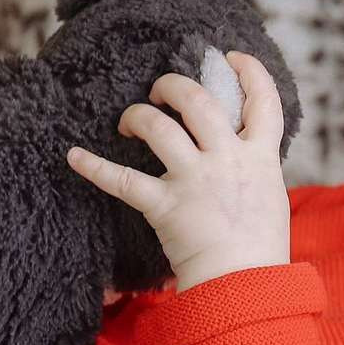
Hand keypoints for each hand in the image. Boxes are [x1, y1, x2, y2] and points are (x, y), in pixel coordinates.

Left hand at [66, 52, 289, 290]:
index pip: (263, 102)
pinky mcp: (165, 205)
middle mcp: (227, 160)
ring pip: (159, 127)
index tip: (231, 57)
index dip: (248, 72)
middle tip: (161, 93)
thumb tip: (241, 152)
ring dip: (137, 115)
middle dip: (173, 86)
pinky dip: (94, 167)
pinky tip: (73, 156)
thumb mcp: (270, 197)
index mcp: (260, 158)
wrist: (246, 286)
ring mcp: (195, 181)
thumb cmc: (260, 250)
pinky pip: (123, 180)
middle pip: (198, 100)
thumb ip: (254, 169)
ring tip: (129, 121)